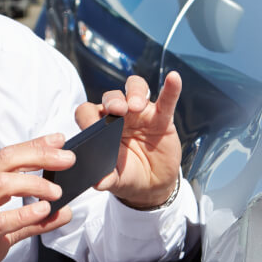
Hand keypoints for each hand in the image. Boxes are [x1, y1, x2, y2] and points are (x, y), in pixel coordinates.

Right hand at [0, 134, 74, 261]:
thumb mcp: (1, 232)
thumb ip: (31, 221)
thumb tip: (64, 212)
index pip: (6, 156)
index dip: (34, 146)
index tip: (59, 141)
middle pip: (6, 161)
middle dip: (40, 156)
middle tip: (67, 159)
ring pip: (2, 183)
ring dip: (34, 184)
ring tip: (57, 192)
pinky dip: (24, 213)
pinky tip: (43, 211)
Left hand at [75, 71, 182, 209]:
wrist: (152, 184)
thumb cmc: (128, 176)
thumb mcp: (116, 180)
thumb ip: (106, 178)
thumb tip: (97, 183)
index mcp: (100, 128)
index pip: (88, 112)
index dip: (88, 117)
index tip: (92, 128)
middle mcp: (118, 115)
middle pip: (111, 97)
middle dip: (112, 101)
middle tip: (116, 110)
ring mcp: (140, 114)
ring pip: (135, 89)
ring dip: (134, 93)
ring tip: (136, 106)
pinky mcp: (162, 117)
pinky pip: (166, 99)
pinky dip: (170, 88)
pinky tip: (173, 78)